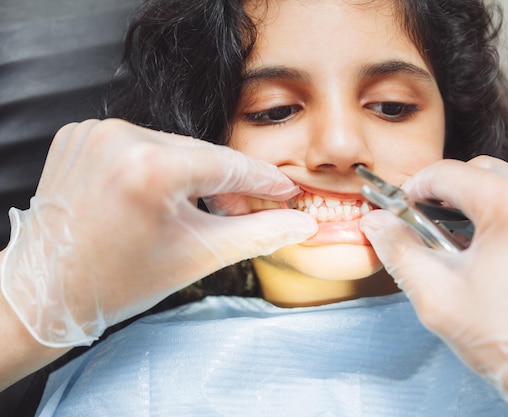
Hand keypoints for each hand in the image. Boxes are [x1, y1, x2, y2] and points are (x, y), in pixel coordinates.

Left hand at [0, 119, 316, 346]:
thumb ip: (258, 234)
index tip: (286, 191)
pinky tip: (163, 194)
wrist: (43, 291)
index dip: (263, 181)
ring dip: (194, 172)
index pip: (228, 166)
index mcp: (150, 167)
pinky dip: (158, 164)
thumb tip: (301, 224)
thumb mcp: (198, 256)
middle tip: (248, 211)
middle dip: (229, 183)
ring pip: (171, 146)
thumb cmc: (115, 283)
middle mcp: (119, 137)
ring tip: (203, 208)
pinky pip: (139, 143)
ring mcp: (94, 132)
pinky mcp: (79, 135)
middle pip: (200, 153)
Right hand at [360, 156, 507, 415]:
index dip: (412, 188)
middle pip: (478, 172)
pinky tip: (490, 255)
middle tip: (423, 221)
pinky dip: (504, 219)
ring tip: (455, 243)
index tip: (400, 208)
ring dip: (475, 204)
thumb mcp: (436, 296)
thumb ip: (398, 251)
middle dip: (444, 192)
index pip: (445, 173)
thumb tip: (378, 225)